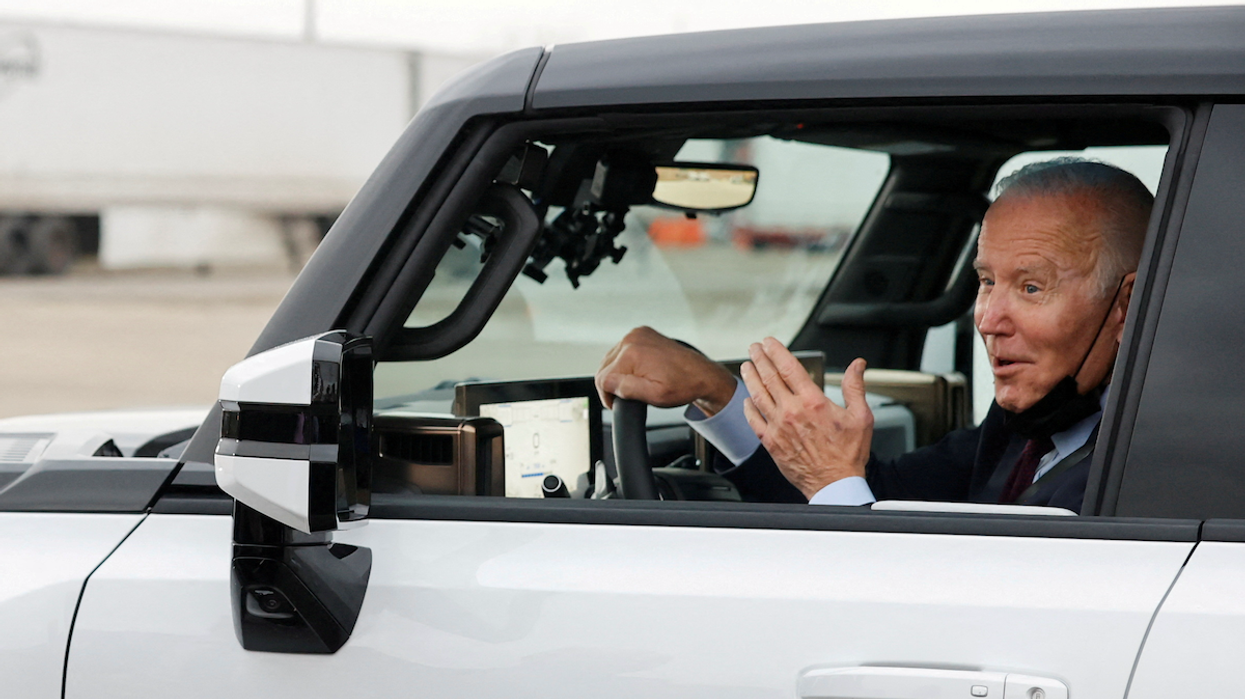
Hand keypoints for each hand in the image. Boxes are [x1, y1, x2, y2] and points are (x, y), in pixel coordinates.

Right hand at [596, 327, 736, 413]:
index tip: (616, 403)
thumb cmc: (684, 385)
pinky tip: (638, 372)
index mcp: (633, 353)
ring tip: (636, 384)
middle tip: (628, 396)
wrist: (701, 374)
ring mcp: (638, 334)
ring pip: (612, 359)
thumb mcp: (654, 395)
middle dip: (612, 384)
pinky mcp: (642, 334)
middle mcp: (633, 339)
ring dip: (618, 373)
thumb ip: (626, 389)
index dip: (607, 395)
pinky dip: (626, 363)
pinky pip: (622, 351)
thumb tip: (606, 383)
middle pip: (604, 367)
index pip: (602, 377)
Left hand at [741, 337, 873, 498]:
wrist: (834, 484)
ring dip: (751, 378)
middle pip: (769, 377)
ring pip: (758, 395)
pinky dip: (748, 407)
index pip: (788, 367)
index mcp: (813, 402)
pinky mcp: (770, 442)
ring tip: (747, 366)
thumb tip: (857, 365)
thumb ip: (855, 387)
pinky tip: (747, 399)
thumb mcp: (861, 416)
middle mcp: (791, 412)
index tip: (769, 343)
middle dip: (760, 359)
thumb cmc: (848, 454)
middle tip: (755, 348)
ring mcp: (778, 427)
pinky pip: (754, 420)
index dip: (776, 351)